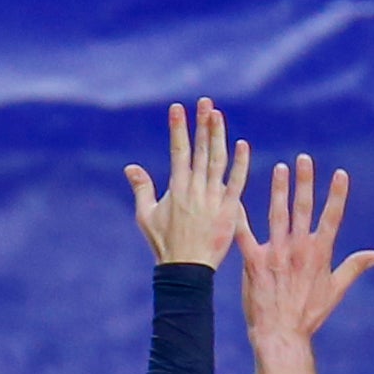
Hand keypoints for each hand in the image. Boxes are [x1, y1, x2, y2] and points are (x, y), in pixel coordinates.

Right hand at [125, 98, 249, 268]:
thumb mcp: (146, 216)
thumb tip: (131, 167)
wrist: (186, 271)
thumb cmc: (164, 244)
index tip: (178, 107)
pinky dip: (241, 164)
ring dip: (219, 136)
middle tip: (205, 102)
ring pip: (218, 161)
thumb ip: (141, 189)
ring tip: (218, 115)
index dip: (178, 127)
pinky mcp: (229, 210)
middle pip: (200, 150)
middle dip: (202, 124)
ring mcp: (213, 198)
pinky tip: (242, 145)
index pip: (178, 150)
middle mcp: (195, 189)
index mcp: (176, 188)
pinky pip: (237, 183)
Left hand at [237, 155, 373, 347]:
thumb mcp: (335, 291)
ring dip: (279, 190)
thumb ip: (354, 267)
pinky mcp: (253, 262)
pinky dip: (239, 217)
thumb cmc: (308, 315)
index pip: (332, 218)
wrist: (280, 334)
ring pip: (277, 215)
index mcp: (318, 254)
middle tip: (304, 159)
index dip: (337, 195)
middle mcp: (298, 249)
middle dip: (305, 182)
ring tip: (280, 169)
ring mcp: (275, 254)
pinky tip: (234, 199)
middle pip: (303, 209)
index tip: (341, 173)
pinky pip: (244, 235)